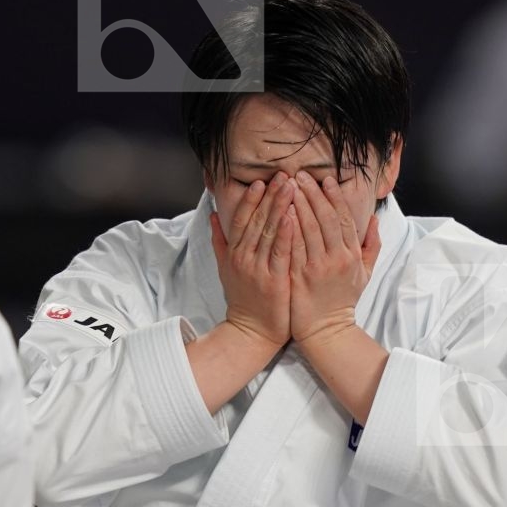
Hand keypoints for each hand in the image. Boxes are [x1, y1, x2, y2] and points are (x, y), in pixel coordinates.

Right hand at [209, 173, 294, 348]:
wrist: (251, 331)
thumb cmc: (243, 299)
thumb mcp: (225, 268)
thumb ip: (219, 241)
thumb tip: (213, 215)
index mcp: (234, 253)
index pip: (242, 219)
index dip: (251, 199)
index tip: (261, 181)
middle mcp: (243, 258)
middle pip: (257, 220)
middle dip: (270, 196)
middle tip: (282, 175)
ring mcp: (257, 269)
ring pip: (268, 232)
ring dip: (280, 207)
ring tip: (291, 187)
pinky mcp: (273, 280)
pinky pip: (279, 252)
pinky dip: (285, 233)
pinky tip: (293, 216)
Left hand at [289, 172, 378, 345]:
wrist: (326, 330)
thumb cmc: (342, 299)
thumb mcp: (365, 273)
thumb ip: (371, 245)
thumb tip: (375, 219)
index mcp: (352, 255)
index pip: (345, 218)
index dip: (335, 197)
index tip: (325, 180)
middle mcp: (338, 258)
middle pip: (326, 218)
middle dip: (313, 194)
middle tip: (300, 175)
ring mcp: (318, 267)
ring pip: (309, 228)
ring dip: (299, 204)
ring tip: (289, 185)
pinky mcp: (300, 276)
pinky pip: (294, 246)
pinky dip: (288, 226)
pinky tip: (281, 210)